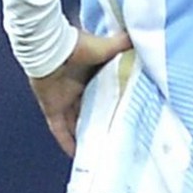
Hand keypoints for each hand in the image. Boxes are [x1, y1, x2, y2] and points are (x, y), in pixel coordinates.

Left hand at [29, 28, 131, 157]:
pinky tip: (77, 155)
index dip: (113, 102)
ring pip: (76, 122)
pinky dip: (67, 142)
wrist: (51, 48)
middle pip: (90, 109)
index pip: (103, 91)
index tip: (126, 112)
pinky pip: (59, 130)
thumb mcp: (107, 47)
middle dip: (100, 121)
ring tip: (101, 149)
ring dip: (85, 134)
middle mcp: (76, 89)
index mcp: (90, 74)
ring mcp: (63, 100)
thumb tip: (141, 36)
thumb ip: (123, 44)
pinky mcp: (52, 108)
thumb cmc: (77, 45)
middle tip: (116, 135)